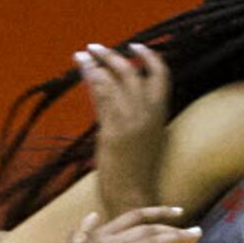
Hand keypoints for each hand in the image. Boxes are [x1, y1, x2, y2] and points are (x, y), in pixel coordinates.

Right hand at [57, 206, 200, 242]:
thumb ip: (81, 233)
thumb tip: (92, 215)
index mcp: (98, 236)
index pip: (133, 216)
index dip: (158, 212)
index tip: (178, 212)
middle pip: (147, 229)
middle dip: (174, 228)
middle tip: (196, 232)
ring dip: (175, 240)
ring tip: (193, 240)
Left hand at [75, 41, 170, 216]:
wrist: (133, 197)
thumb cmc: (136, 172)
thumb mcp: (140, 137)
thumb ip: (131, 112)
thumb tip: (111, 89)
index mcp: (160, 114)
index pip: (161, 75)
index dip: (149, 56)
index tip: (134, 46)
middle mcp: (148, 113)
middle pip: (132, 71)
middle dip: (113, 55)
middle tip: (95, 47)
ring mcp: (131, 120)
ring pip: (114, 78)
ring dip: (96, 62)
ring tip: (82, 55)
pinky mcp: (113, 129)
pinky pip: (102, 93)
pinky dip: (91, 76)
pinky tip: (82, 69)